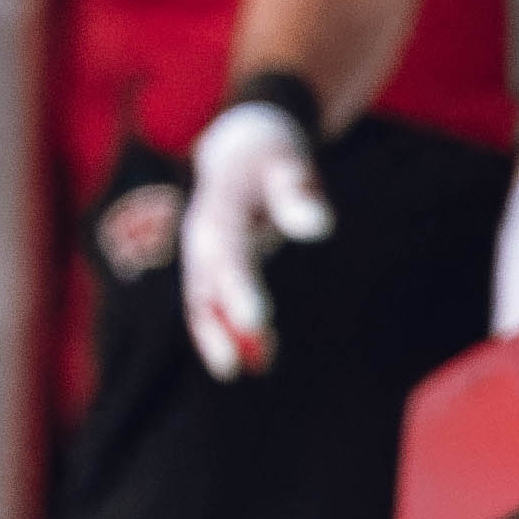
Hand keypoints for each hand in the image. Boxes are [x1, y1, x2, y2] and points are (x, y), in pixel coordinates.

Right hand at [180, 93, 333, 378]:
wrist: (238, 148)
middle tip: (240, 367)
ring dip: (220, 337)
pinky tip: (251, 359)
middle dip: (219, 327)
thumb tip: (318, 226)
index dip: (239, 289)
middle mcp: (200, 237)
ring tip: (247, 370)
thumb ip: (298, 191)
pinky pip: (208, 304)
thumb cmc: (271, 156)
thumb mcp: (287, 162)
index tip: (258, 320)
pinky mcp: (210, 266)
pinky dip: (222, 331)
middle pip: (204, 288)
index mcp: (217, 211)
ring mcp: (200, 254)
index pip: (228, 255)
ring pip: (201, 302)